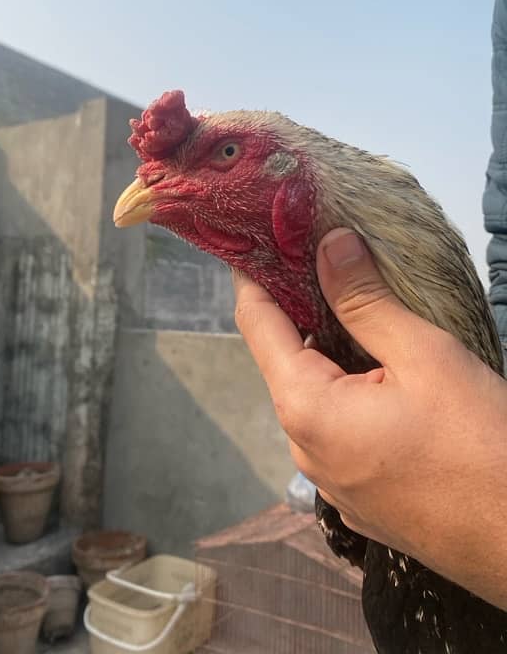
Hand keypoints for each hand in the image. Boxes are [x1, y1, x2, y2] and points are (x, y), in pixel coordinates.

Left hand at [233, 228, 506, 608]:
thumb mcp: (425, 357)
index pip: (256, 322)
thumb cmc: (481, 449)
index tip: (258, 238)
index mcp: (307, 408)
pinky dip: (350, 394)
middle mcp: (305, 448)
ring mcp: (330, 480)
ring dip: (330, 354)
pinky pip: (338, 431)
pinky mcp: (358, 496)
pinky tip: (385, 379)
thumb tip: (329, 246)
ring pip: (315, 396)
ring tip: (362, 314)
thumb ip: (367, 301)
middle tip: (326, 262)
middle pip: (285, 360)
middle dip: (301, 311)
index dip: (254, 276)